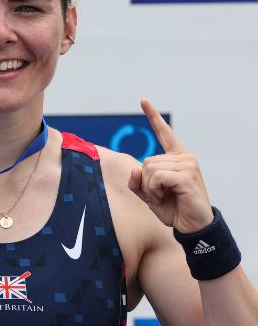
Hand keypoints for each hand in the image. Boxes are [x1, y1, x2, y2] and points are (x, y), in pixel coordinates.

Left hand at [129, 98, 213, 234]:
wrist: (192, 225)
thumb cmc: (173, 209)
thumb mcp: (149, 195)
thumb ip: (138, 182)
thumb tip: (134, 169)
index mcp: (176, 158)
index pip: (164, 133)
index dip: (153, 116)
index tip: (143, 100)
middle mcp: (184, 157)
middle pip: (146, 161)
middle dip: (145, 182)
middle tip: (158, 195)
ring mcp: (187, 164)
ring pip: (149, 169)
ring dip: (150, 188)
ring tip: (163, 197)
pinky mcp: (187, 175)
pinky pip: (156, 177)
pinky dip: (154, 190)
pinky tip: (164, 197)